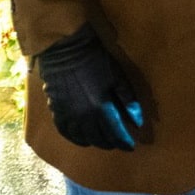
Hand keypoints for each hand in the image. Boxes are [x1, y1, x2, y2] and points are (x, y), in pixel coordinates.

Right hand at [35, 24, 143, 149]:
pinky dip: (75, 139)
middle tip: (118, 143)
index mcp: (101, 108)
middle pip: (99, 139)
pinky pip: (66, 132)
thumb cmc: (96, 59)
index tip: (131, 146)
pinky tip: (82, 139)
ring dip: (94, 142)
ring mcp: (68, 115)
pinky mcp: (56, 111)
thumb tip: (138, 121)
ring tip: (102, 141)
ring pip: (83, 138)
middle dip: (111, 143)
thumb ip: (128, 100)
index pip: (116, 133)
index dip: (124, 142)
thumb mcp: (117, 76)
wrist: (66, 49)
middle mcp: (84, 116)